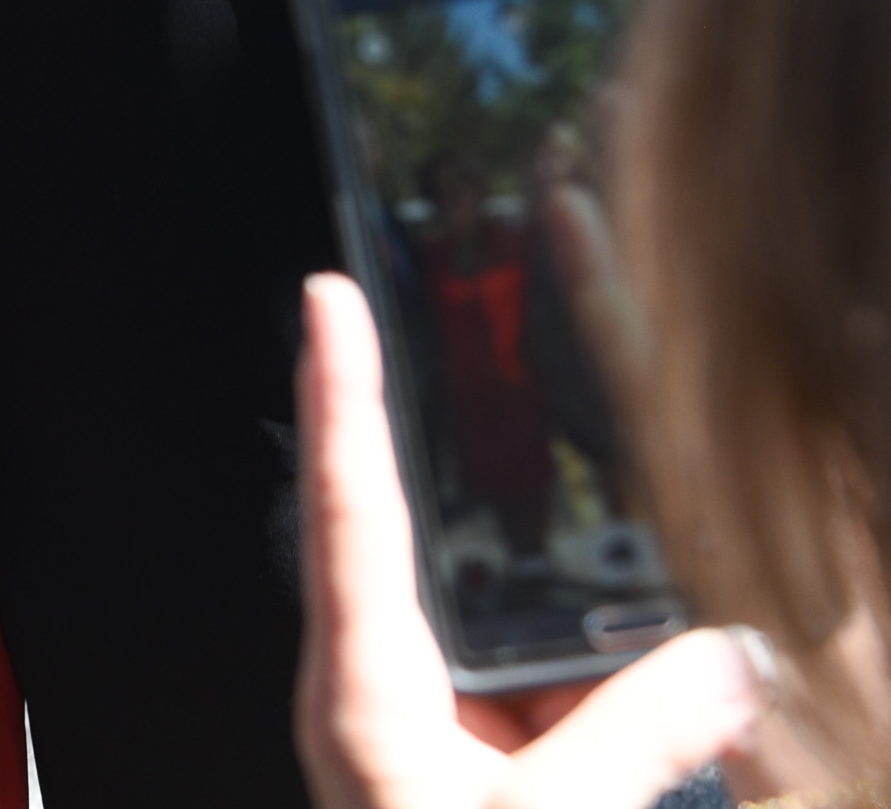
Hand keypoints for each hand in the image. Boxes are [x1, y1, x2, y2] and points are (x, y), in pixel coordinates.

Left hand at [294, 272, 763, 808]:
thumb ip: (636, 737)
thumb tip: (729, 658)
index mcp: (364, 692)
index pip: (348, 507)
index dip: (342, 394)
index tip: (327, 296)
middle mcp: (377, 696)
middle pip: (419, 543)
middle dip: (465, 465)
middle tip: (497, 357)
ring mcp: (422, 734)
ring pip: (507, 630)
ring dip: (584, 614)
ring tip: (644, 583)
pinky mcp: (475, 774)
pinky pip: (551, 705)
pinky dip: (616, 692)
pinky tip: (697, 686)